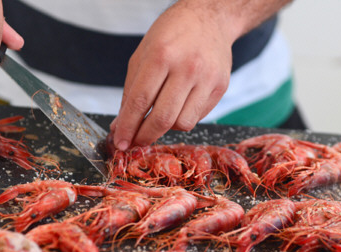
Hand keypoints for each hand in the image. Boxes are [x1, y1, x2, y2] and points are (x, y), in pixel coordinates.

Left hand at [108, 3, 234, 150]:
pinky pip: (197, 117)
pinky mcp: (221, 87)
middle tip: (135, 142)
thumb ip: (131, 92)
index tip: (120, 142)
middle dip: (145, 137)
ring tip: (159, 117)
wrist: (210, 18)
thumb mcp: (143, 55)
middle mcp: (187, 68)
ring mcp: (207, 79)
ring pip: (182, 123)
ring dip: (166, 128)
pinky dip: (183, 118)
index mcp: (162, 55)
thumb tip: (121, 125)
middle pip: (163, 118)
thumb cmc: (172, 35)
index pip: (140, 101)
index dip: (128, 126)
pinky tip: (178, 107)